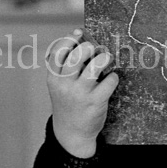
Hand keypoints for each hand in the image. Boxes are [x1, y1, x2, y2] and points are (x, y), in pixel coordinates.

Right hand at [45, 29, 117, 157]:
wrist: (71, 133)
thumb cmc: (68, 103)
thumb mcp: (59, 86)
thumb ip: (66, 67)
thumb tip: (83, 41)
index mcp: (53, 79)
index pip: (57, 53)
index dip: (68, 39)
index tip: (78, 33)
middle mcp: (65, 85)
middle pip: (76, 57)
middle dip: (88, 47)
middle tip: (94, 48)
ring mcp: (80, 94)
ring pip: (94, 67)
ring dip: (103, 58)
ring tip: (106, 58)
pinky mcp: (95, 102)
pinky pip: (109, 82)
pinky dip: (113, 77)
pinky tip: (111, 79)